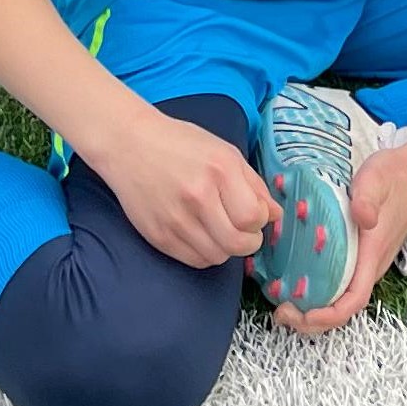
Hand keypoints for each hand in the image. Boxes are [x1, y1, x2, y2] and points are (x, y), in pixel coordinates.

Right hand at [95, 101, 277, 271]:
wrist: (131, 145)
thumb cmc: (182, 144)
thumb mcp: (225, 152)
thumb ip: (254, 184)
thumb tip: (276, 214)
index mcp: (220, 170)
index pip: (253, 217)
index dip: (260, 221)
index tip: (255, 215)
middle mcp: (199, 197)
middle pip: (238, 244)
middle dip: (249, 242)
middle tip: (245, 231)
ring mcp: (176, 220)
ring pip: (217, 256)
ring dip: (227, 248)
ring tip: (222, 230)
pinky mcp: (159, 237)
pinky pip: (194, 261)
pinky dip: (206, 254)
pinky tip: (203, 236)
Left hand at [272, 129, 406, 333]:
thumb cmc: (396, 175)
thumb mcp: (376, 178)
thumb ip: (366, 197)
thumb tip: (362, 217)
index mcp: (372, 254)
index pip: (353, 301)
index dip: (326, 316)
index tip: (299, 312)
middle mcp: (370, 265)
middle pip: (342, 308)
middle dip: (310, 319)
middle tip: (280, 309)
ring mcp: (367, 262)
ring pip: (340, 297)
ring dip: (312, 306)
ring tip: (282, 295)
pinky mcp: (362, 254)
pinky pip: (339, 281)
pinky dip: (317, 287)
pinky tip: (297, 274)